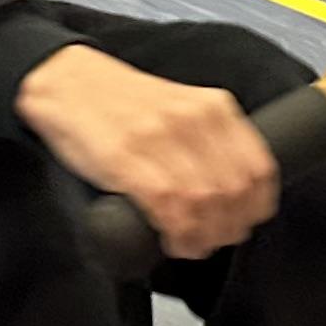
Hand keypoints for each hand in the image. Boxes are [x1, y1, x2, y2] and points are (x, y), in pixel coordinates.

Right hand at [14, 46, 275, 260]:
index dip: (258, 206)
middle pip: (235, 192)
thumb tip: (236, 193)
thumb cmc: (120, 103)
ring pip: (205, 203)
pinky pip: (169, 207)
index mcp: (213, 107)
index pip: (259, 168)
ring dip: (203, 236)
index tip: (247, 221)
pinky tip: (171, 238)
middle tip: (215, 239)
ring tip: (191, 243)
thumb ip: (209, 140)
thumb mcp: (181, 109)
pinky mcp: (126, 159)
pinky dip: (177, 233)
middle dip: (229, 227)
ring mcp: (159, 138)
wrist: (66, 83)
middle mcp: (192, 120)